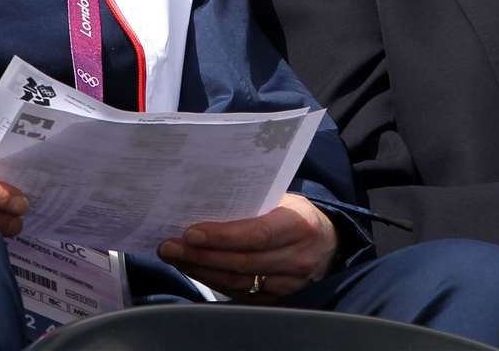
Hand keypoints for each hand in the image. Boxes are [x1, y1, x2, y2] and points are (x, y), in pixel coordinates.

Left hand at [156, 193, 337, 301]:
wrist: (329, 242)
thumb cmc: (297, 214)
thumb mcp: (285, 199)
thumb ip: (254, 201)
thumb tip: (205, 198)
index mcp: (300, 225)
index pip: (258, 234)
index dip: (223, 236)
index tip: (191, 233)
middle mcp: (297, 258)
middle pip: (242, 262)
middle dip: (201, 255)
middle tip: (169, 246)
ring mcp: (289, 284)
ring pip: (238, 282)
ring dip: (202, 270)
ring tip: (176, 257)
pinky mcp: (279, 300)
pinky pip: (241, 295)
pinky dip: (214, 283)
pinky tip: (196, 270)